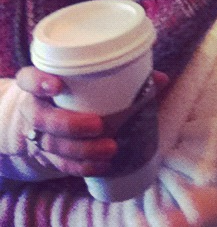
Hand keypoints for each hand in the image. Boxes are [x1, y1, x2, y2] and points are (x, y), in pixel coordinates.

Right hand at [16, 67, 168, 176]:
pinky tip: (102, 166)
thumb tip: (161, 78)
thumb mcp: (92, 80)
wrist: (54, 116)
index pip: (29, 79)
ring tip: (110, 149)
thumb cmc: (78, 91)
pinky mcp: (49, 154)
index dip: (39, 82)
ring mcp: (40, 134)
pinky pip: (61, 164)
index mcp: (42, 83)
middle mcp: (36, 108)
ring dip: (81, 150)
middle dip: (70, 125)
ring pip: (53, 145)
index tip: (57, 86)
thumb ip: (125, 76)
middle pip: (44, 119)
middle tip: (98, 125)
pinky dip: (82, 166)